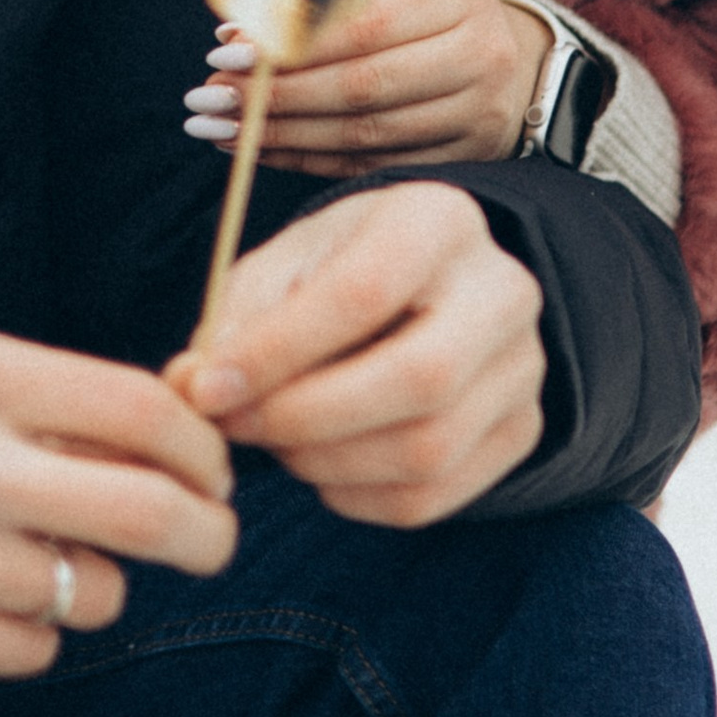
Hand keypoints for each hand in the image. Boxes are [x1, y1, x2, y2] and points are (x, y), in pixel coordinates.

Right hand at [0, 328, 238, 685]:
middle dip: (206, 534)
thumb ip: (33, 399)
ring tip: (41, 564)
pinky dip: (29, 633)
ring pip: (92, 593)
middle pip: (148, 512)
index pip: (138, 408)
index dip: (201, 447)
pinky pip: (31, 651)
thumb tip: (158, 438)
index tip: (211, 469)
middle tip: (209, 540)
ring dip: (91, 586)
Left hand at [166, 182, 544, 526]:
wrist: (424, 292)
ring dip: (326, 462)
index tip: (208, 388)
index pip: (365, 292)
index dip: (278, 350)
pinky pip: (434, 496)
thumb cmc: (337, 271)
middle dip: (308, 418)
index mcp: (439, 220)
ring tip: (273, 441)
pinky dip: (356, 496)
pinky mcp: (521, 432)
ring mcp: (525, 368)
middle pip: (421, 379)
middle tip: (237, 427)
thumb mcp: (284, 265)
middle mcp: (504, 290)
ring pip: (429, 449)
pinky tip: (319, 466)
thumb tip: (191, 387)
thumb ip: (235, 319)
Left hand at [185, 0, 548, 175]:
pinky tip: (263, 150)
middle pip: (364, 84)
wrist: (511, 61)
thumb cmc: (427, 13)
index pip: (366, 22)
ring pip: (366, 133)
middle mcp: (480, 51)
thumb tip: (236, 35)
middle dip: (277, 97)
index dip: (292, 43)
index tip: (225, 53)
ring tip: (221, 128)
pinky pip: (374, 165)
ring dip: (283, 135)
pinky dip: (310, 162)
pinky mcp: (467, 158)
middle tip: (210, 99)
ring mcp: (479, 112)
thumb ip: (321, 3)